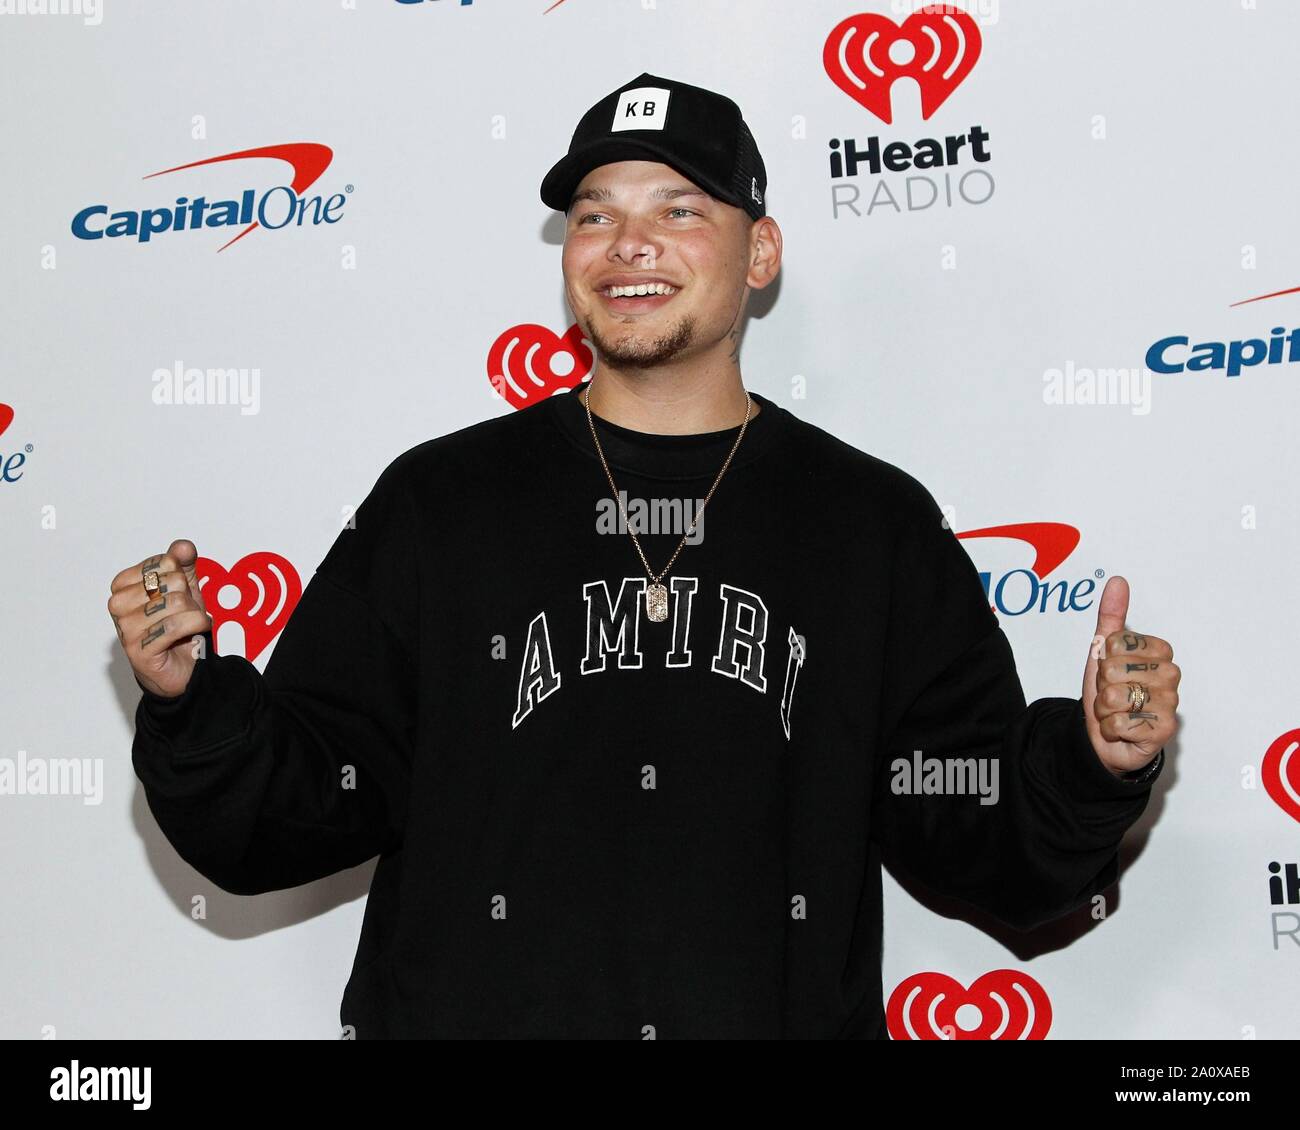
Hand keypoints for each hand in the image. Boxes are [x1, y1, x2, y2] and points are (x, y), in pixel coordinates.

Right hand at [108, 539, 212, 698]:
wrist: (183, 666)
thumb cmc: (180, 624)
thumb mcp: (185, 588)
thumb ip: (183, 563)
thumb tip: (183, 546)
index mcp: (123, 584)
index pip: (164, 561)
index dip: (182, 577)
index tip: (179, 593)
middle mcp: (117, 604)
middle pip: (172, 581)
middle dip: (190, 597)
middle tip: (185, 613)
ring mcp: (125, 628)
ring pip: (176, 603)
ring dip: (195, 614)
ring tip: (190, 624)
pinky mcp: (138, 650)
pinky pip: (176, 626)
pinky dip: (197, 625)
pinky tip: (198, 630)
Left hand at [1081, 575, 1180, 775]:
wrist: (1106, 736)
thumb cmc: (1110, 691)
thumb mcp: (1103, 651)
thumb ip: (1111, 616)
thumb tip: (1117, 581)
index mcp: (1160, 652)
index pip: (1117, 642)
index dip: (1104, 657)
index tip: (1112, 669)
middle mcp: (1170, 676)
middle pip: (1114, 668)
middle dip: (1103, 684)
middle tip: (1113, 693)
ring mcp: (1170, 704)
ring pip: (1115, 696)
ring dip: (1105, 708)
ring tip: (1117, 711)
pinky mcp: (1164, 730)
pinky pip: (1120, 722)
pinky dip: (1111, 728)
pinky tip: (1123, 729)